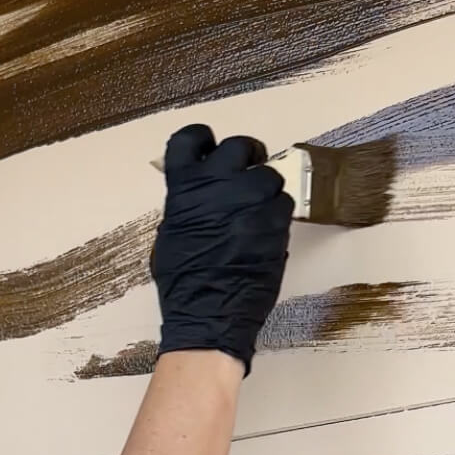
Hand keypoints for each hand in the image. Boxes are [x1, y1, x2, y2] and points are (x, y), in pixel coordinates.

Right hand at [150, 124, 293, 373]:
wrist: (209, 315)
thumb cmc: (183, 283)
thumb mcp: (172, 234)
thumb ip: (188, 203)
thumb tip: (201, 193)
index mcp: (185, 187)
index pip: (192, 139)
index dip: (202, 140)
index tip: (208, 149)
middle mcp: (220, 184)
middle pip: (240, 146)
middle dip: (245, 156)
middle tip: (245, 173)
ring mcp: (252, 200)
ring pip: (268, 177)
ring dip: (263, 191)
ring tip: (253, 215)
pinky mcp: (278, 220)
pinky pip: (282, 205)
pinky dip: (275, 216)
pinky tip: (263, 235)